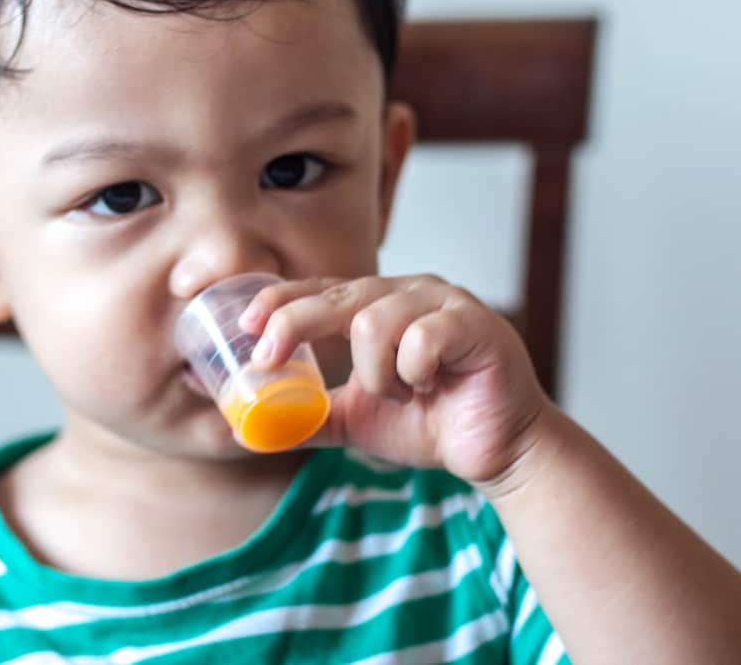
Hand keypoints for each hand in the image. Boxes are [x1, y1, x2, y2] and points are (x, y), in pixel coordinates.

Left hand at [240, 275, 551, 485]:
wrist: (495, 451)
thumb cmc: (429, 424)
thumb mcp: (355, 420)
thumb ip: (308, 417)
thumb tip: (248, 432)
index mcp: (378, 304)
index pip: (319, 290)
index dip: (279, 301)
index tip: (246, 326)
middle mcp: (407, 292)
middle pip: (337, 296)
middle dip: (295, 324)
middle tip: (269, 357)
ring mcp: (442, 302)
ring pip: (374, 320)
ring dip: (375, 372)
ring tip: (399, 394)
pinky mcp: (475, 323)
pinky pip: (422, 336)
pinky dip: (413, 370)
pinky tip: (430, 387)